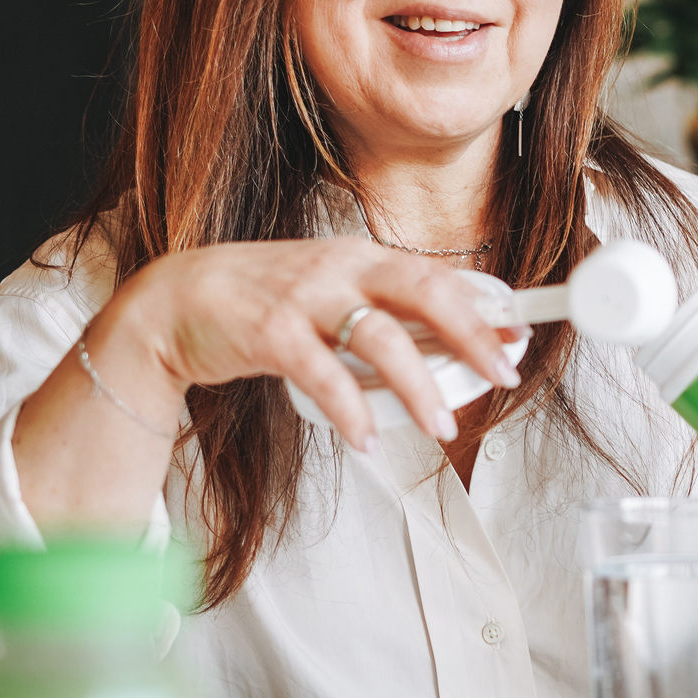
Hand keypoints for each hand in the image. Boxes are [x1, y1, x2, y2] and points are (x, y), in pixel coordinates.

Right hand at [88, 236, 526, 451]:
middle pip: (423, 294)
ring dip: (418, 388)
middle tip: (503, 375)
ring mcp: (305, 298)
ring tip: (442, 427)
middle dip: (470, 335)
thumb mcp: (332, 294)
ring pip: (379, 338)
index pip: (438, 276)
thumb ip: (385, 314)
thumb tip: (453, 342)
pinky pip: (322, 375)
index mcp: (363, 258)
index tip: (521, 335)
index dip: (484, 308)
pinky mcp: (268, 332)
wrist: (175, 302)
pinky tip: (369, 439)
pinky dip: (351, 411)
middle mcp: (341, 269)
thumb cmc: (265, 302)